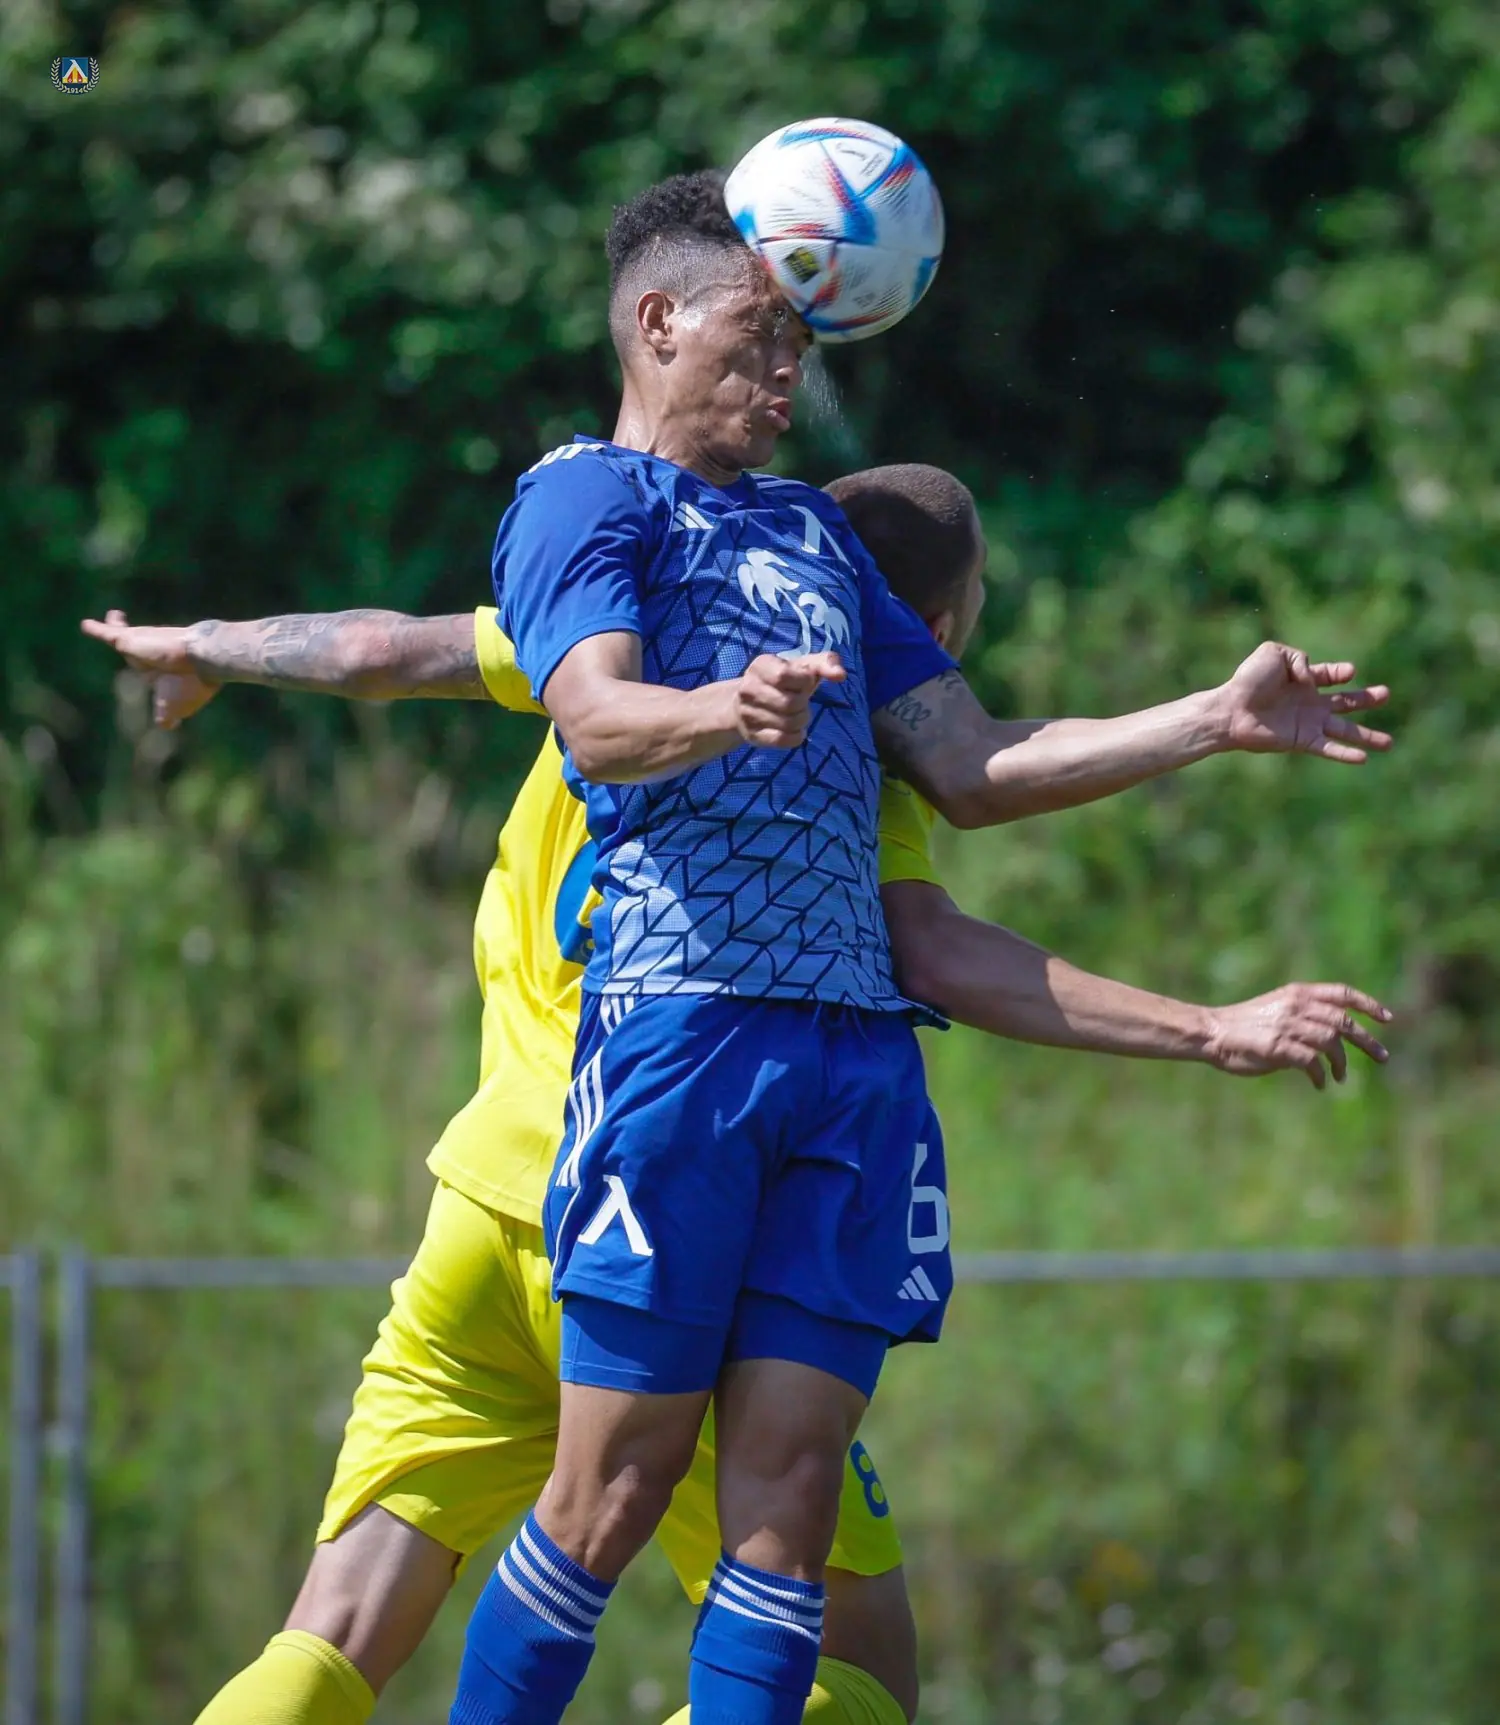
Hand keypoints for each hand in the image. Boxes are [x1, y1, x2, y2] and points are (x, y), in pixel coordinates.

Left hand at [81, 609, 220, 728]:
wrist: (199, 659)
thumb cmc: (188, 686)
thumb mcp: (174, 709)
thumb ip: (166, 718)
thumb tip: (167, 726)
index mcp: (164, 676)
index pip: (154, 676)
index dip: (152, 676)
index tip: (156, 683)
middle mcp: (153, 659)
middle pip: (138, 654)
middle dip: (136, 648)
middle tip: (128, 642)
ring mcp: (142, 646)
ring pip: (124, 637)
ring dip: (117, 628)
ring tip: (113, 618)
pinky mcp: (129, 639)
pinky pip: (108, 634)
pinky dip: (97, 630)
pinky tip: (85, 626)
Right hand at [735, 651, 845, 747]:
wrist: (746, 702)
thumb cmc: (783, 681)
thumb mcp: (802, 666)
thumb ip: (825, 663)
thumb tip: (841, 675)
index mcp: (760, 666)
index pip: (784, 676)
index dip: (803, 681)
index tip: (804, 681)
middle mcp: (748, 688)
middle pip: (789, 703)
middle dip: (804, 704)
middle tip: (801, 701)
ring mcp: (747, 713)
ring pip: (788, 723)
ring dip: (802, 721)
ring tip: (797, 714)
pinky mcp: (751, 735)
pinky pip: (782, 740)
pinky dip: (796, 736)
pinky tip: (794, 730)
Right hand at [1204, 983, 1391, 1088]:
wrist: (1212, 1032)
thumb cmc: (1244, 1024)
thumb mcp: (1277, 1008)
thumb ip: (1305, 1015)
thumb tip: (1335, 1036)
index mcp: (1297, 993)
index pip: (1342, 992)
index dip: (1368, 1004)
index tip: (1387, 1019)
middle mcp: (1296, 1006)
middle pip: (1343, 1022)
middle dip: (1367, 1041)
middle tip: (1383, 1058)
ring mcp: (1287, 1027)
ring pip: (1331, 1043)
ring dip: (1341, 1063)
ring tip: (1340, 1077)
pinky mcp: (1278, 1048)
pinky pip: (1311, 1063)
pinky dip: (1320, 1076)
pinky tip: (1320, 1084)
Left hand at [1217, 642, 1390, 762]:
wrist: (1231, 709)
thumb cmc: (1248, 680)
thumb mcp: (1273, 653)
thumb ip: (1298, 657)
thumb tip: (1312, 678)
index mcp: (1303, 680)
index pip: (1330, 675)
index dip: (1340, 672)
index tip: (1349, 672)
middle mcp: (1309, 703)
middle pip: (1346, 703)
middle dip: (1367, 699)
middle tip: (1386, 694)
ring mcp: (1308, 723)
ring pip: (1344, 730)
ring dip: (1367, 736)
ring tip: (1390, 743)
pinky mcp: (1302, 740)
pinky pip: (1328, 748)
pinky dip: (1346, 753)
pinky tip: (1364, 758)